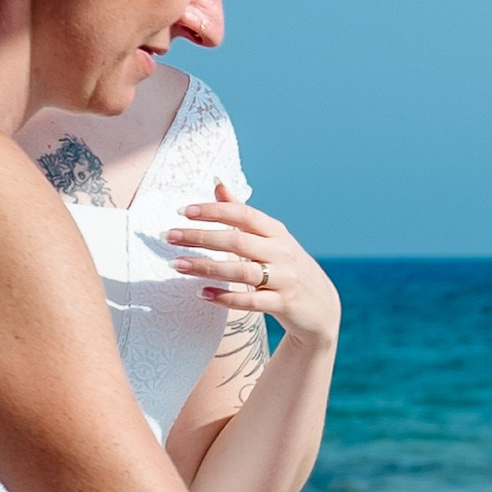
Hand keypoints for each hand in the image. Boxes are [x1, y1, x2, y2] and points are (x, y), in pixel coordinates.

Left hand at [167, 186, 339, 345]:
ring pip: (240, 271)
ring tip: (176, 264)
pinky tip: (203, 294)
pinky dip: (225, 298)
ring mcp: (284, 279)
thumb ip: (243, 214)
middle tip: (169, 236)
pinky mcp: (283, 304)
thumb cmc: (287, 268)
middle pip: (237, 241)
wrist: (322, 307)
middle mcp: (282, 252)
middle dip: (201, 237)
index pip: (243, 214)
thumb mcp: (272, 239)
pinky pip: (250, 301)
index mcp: (276, 232)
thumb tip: (217, 184)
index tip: (184, 211)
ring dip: (205, 267)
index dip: (214, 211)